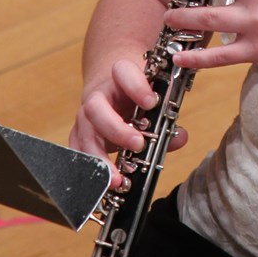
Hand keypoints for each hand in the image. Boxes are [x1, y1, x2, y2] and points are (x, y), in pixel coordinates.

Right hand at [71, 56, 188, 189]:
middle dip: (116, 128)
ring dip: (100, 158)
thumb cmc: (135, 96)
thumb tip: (179, 138)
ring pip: (83, 134)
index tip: (152, 102)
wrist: (111, 91)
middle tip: (138, 144)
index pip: (123, 72)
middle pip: (95, 107)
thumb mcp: (153, 98)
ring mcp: (85, 117)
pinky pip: (78, 152)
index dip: (136, 85)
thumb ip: (167, 118)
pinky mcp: (79, 136)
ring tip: (118, 179)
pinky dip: (90, 170)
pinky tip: (105, 184)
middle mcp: (98, 96)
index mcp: (120, 79)